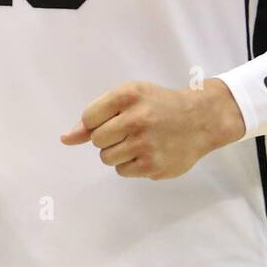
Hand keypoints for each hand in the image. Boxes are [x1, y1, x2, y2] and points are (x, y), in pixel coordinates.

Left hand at [60, 78, 244, 179]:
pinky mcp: (152, 166)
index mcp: (128, 95)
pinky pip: (122, 171)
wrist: (201, 119)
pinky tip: (148, 153)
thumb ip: (94, 118)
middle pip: (97, 140)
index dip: (98, 122)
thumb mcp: (129, 98)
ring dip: (118, 153)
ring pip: (107, 158)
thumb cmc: (159, 106)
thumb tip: (65, 139)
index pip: (89, 118)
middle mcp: (137, 118)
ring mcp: (145, 144)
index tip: (116, 119)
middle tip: (130, 131)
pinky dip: (130, 165)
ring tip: (139, 142)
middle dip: (109, 138)